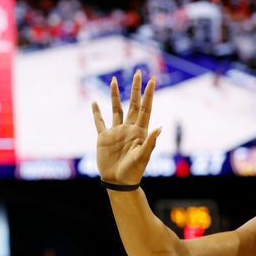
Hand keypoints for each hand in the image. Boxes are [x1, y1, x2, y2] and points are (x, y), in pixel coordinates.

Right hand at [91, 70, 160, 185]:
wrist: (118, 182)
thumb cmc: (133, 171)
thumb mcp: (143, 157)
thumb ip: (150, 142)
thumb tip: (160, 127)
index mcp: (139, 131)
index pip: (145, 108)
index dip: (148, 94)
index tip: (152, 80)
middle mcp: (128, 128)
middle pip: (132, 104)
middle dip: (135, 88)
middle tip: (138, 73)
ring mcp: (116, 132)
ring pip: (116, 109)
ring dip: (115, 95)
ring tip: (114, 80)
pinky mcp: (104, 138)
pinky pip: (99, 122)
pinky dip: (96, 112)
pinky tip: (94, 103)